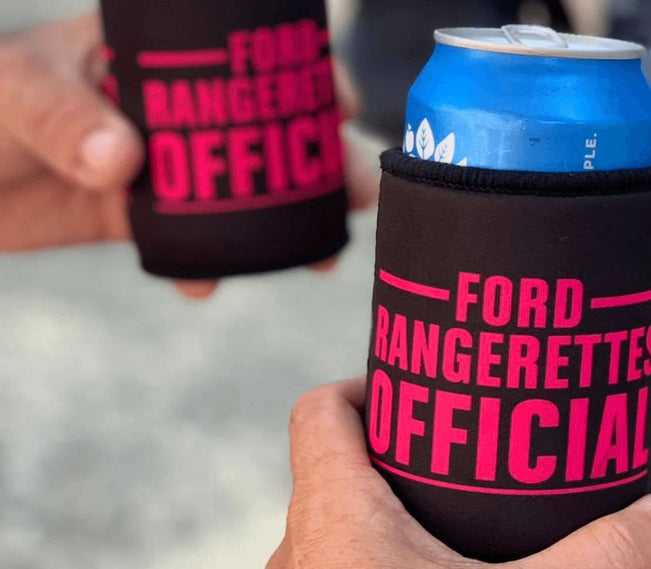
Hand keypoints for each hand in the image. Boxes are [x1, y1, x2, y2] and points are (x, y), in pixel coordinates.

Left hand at [0, 14, 378, 298]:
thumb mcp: (18, 91)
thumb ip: (65, 117)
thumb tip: (125, 159)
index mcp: (160, 56)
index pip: (249, 57)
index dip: (305, 76)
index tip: (340, 103)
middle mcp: (178, 111)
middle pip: (268, 131)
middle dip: (321, 162)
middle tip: (358, 192)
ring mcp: (165, 166)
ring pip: (244, 192)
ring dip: (287, 224)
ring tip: (321, 256)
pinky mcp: (142, 217)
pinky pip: (191, 243)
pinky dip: (206, 267)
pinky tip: (206, 285)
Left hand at [268, 378, 650, 568]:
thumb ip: (602, 558)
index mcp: (335, 516)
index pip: (322, 411)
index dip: (368, 382)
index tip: (425, 384)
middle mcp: (303, 551)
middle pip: (337, 468)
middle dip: (401, 454)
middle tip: (466, 449)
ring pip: (339, 531)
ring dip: (394, 518)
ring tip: (461, 518)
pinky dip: (387, 565)